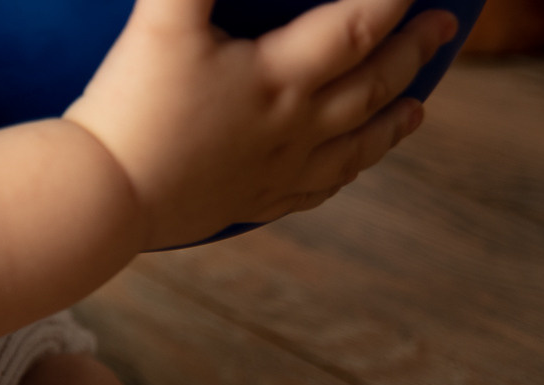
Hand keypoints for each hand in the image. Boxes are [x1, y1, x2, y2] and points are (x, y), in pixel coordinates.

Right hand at [65, 0, 460, 248]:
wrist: (101, 195)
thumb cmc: (130, 106)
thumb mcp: (164, 21)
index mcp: (279, 77)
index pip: (358, 26)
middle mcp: (292, 128)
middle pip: (370, 86)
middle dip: (411, 52)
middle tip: (441, 27)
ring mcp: (274, 172)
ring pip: (353, 148)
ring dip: (391, 124)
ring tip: (416, 110)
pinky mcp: (247, 204)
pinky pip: (312, 192)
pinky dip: (342, 176)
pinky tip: (348, 169)